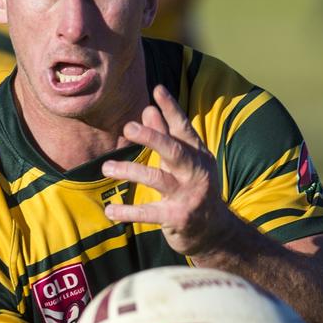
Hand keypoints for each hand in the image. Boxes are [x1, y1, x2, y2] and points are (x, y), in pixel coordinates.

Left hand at [102, 85, 233, 256]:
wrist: (215, 232)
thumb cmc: (195, 190)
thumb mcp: (185, 162)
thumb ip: (166, 137)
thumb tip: (148, 108)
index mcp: (198, 155)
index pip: (184, 128)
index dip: (171, 109)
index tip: (157, 90)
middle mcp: (196, 173)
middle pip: (174, 151)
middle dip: (152, 137)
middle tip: (129, 127)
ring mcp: (188, 196)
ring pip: (157, 179)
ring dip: (130, 171)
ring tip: (107, 167)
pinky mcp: (178, 218)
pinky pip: (149, 213)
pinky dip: (127, 212)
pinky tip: (110, 210)